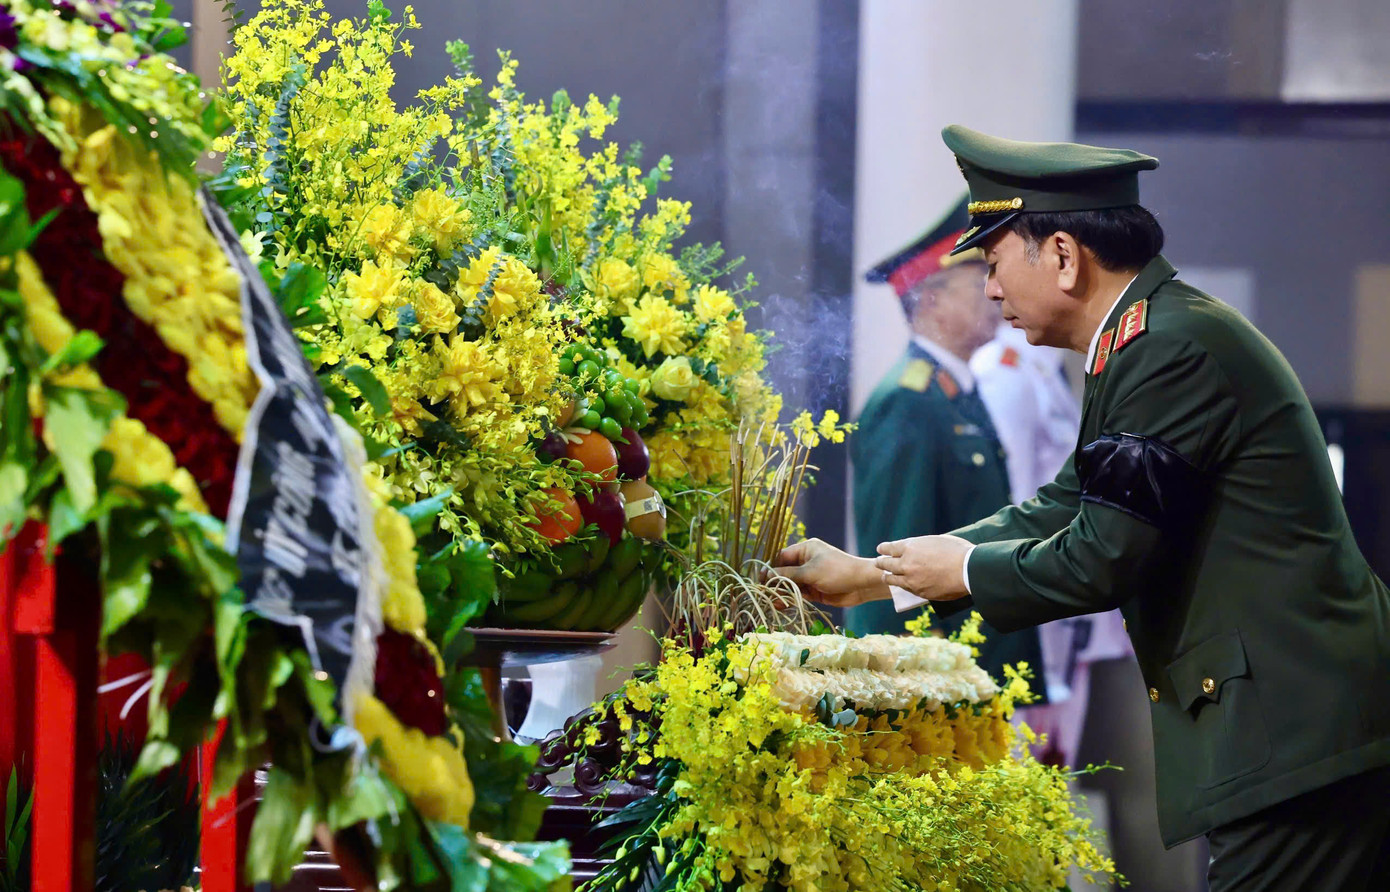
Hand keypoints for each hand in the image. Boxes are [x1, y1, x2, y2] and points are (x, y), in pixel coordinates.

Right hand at [772, 538, 888, 607]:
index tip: (760, 580)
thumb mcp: (810, 572)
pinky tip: (782, 604)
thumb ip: (787, 575)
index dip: (770, 568)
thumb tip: (766, 575)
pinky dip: (791, 598)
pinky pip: (798, 593)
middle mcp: (806, 561)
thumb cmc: (837, 571)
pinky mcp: (815, 589)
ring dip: (782, 592)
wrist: (862, 584)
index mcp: (805, 549)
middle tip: (764, 593)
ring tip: (773, 602)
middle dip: (775, 582)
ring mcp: (810, 576)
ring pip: (790, 584)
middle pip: (784, 571)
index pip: (782, 557)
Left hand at [874, 535, 972, 601]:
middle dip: (881, 562)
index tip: (880, 549)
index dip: (884, 548)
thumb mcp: (937, 541)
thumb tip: (920, 549)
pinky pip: (905, 588)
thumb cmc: (958, 552)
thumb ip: (923, 546)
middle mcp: (907, 563)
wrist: (968, 570)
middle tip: (878, 562)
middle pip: (886, 563)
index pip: (890, 548)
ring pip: (892, 579)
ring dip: (887, 576)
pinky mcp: (918, 591)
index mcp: (911, 547)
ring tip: (885, 576)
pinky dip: (901, 585)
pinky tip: (901, 585)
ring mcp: (911, 579)